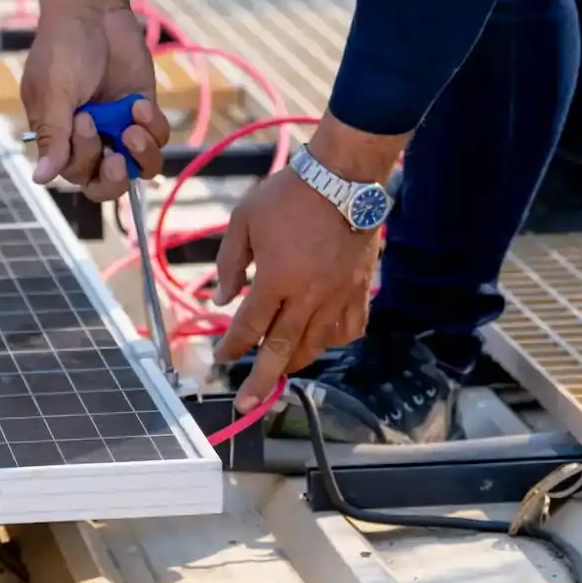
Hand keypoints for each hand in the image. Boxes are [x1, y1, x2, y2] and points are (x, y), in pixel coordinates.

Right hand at [22, 0, 168, 202]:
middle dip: (115, 177)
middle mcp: (91, 139)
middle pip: (108, 184)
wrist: (92, 10)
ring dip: (141, 155)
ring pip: (140, 167)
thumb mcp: (53, 92)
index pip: (76, 175)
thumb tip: (40, 179)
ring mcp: (119, 126)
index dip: (85, 161)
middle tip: (117, 155)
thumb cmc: (62, 48)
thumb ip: (53, 137)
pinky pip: (157, 138)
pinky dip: (153, 127)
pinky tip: (139, 102)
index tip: (85, 121)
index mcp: (61, 138)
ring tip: (134, 128)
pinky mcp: (143, 111)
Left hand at [214, 119, 402, 412]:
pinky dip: (332, 341)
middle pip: (281, 350)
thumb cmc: (289, 195)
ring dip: (294, 361)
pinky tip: (319, 340)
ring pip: (316, 345)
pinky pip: (349, 330)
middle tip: (246, 404)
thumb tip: (222, 300)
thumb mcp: (244, 219)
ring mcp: (339, 295)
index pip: (249, 326)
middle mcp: (309, 295)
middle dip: (260, 380)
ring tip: (279, 370)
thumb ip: (229, 262)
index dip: (231, 346)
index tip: (220, 359)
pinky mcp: (360, 290)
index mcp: (277, 278)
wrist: (343, 178)